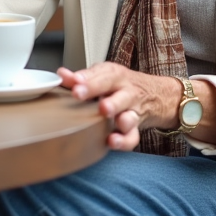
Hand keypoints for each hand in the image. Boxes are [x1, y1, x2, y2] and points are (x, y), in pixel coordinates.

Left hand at [57, 63, 180, 150]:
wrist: (154, 94)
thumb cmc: (121, 85)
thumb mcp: (104, 74)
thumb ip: (83, 77)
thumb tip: (62, 74)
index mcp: (115, 76)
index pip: (103, 75)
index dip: (88, 80)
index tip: (74, 84)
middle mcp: (126, 92)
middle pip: (119, 95)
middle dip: (106, 99)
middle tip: (88, 100)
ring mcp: (132, 111)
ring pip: (129, 117)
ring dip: (122, 120)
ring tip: (114, 120)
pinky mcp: (135, 129)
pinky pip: (132, 137)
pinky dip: (124, 141)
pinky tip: (112, 141)